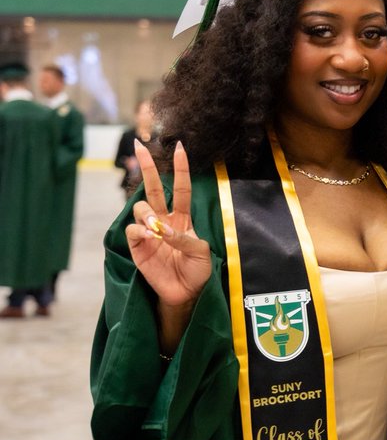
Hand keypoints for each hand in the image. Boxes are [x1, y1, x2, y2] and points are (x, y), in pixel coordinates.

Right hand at [126, 140, 211, 345]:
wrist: (185, 293)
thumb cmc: (197, 272)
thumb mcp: (200, 253)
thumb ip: (185, 238)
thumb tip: (164, 230)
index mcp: (183, 218)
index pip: (182, 188)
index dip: (181, 169)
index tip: (180, 147)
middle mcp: (164, 220)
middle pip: (154, 188)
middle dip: (147, 167)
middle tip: (139, 145)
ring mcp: (149, 232)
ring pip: (140, 207)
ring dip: (147, 213)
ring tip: (156, 228)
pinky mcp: (137, 246)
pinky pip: (132, 230)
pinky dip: (140, 230)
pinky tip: (149, 237)